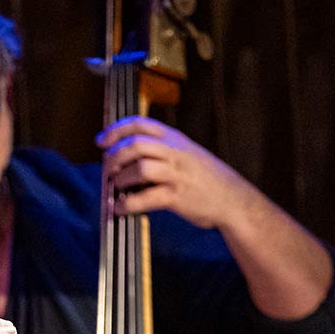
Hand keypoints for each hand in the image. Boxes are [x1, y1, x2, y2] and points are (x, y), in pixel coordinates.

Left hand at [97, 115, 259, 229]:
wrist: (234, 200)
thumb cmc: (206, 179)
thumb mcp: (187, 153)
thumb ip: (162, 150)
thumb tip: (126, 155)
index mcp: (175, 139)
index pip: (139, 124)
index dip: (115, 130)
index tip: (100, 141)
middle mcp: (175, 153)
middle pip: (136, 144)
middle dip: (114, 156)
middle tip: (107, 169)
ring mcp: (177, 174)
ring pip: (140, 168)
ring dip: (121, 179)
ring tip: (116, 188)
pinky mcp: (177, 197)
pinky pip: (146, 198)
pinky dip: (128, 204)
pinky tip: (121, 208)